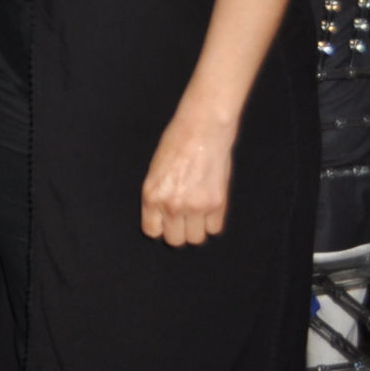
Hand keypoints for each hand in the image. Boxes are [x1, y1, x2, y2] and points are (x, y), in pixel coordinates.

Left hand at [139, 113, 234, 246]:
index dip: (160, 227)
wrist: (202, 130)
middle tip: (183, 217)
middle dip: (178, 231)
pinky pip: (215, 228)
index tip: (165, 221)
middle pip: (176, 240)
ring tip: (197, 212)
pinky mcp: (217, 204)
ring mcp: (196, 207)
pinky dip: (212, 221)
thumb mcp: (155, 171)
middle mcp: (172, 206)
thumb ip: (158, 196)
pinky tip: (209, 206)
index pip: (152, 232)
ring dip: (197, 228)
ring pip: (196, 239)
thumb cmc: (175, 144)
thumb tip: (162, 217)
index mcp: (152, 196)